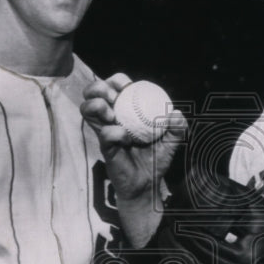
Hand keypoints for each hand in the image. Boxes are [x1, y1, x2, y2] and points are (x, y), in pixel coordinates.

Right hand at [81, 74, 185, 201]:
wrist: (149, 184)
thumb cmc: (156, 160)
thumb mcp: (171, 142)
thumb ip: (177, 128)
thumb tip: (176, 113)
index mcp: (125, 110)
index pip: (113, 86)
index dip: (117, 80)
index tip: (127, 85)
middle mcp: (111, 117)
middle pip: (93, 92)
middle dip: (99, 88)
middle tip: (114, 97)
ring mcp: (105, 131)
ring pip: (86, 109)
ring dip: (97, 105)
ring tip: (112, 114)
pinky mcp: (104, 146)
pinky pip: (105, 133)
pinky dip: (115, 132)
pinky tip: (127, 139)